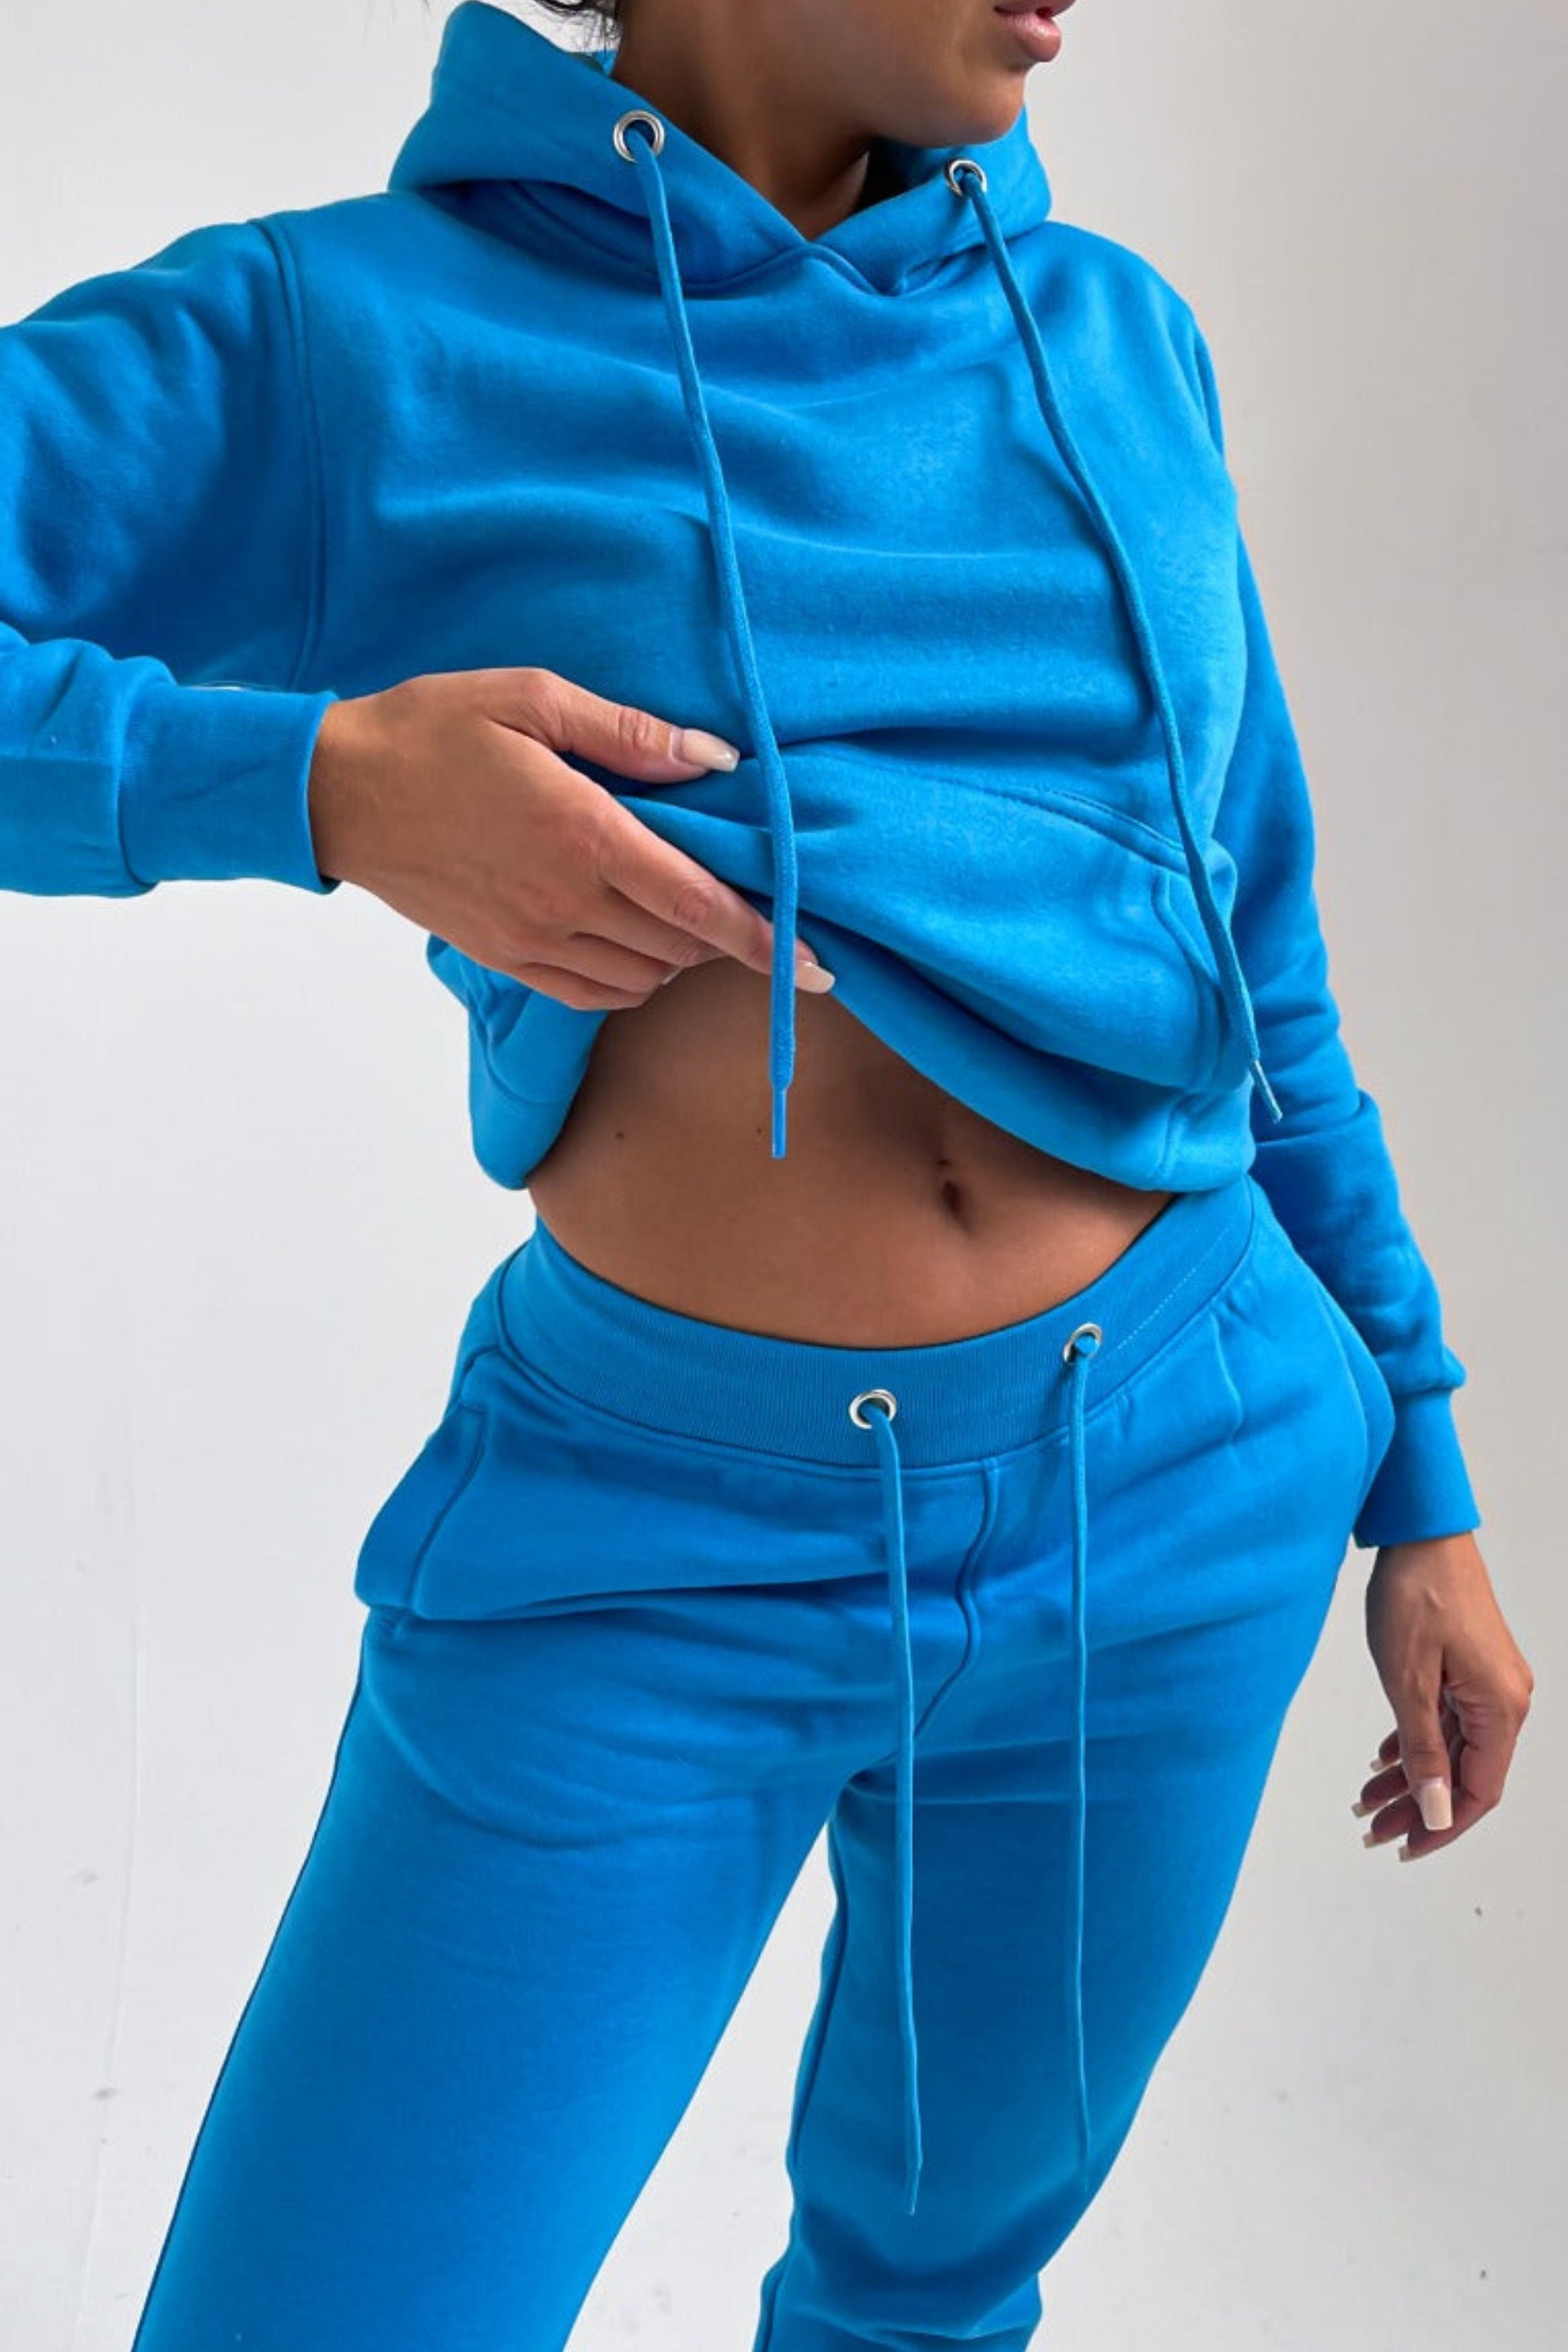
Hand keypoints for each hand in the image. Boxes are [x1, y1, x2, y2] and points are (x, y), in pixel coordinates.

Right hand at [305, 666, 835, 1009]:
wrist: (338, 791)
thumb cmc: (435, 729)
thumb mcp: (534, 699)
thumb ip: (631, 733)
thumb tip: (718, 758)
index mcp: (583, 835)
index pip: (699, 906)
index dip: (766, 939)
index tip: (817, 965)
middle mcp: (563, 901)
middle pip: (680, 947)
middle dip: (726, 938)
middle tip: (746, 905)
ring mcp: (532, 939)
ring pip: (642, 978)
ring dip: (679, 955)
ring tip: (683, 912)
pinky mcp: (505, 959)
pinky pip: (592, 994)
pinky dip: (631, 979)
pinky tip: (634, 941)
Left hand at [1354, 1531, 1533, 1860]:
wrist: (1420, 1533)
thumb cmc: (1415, 1594)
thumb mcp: (1409, 1681)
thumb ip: (1425, 1751)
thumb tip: (1438, 1811)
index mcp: (1500, 1708)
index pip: (1479, 1791)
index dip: (1442, 1826)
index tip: (1403, 1847)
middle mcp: (1504, 1700)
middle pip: (1464, 1774)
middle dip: (1417, 1806)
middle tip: (1371, 1830)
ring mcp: (1488, 1683)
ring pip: (1451, 1749)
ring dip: (1411, 1777)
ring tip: (1366, 1802)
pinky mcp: (1469, 1668)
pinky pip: (1446, 1721)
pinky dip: (1416, 1743)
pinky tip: (1384, 1761)